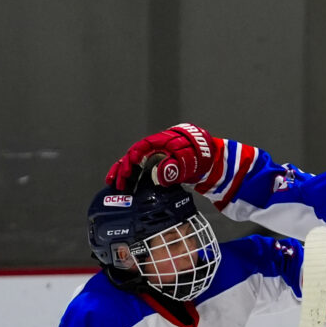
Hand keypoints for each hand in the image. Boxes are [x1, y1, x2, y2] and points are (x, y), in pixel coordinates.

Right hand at [106, 123, 221, 189]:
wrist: (210, 158)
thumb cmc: (200, 155)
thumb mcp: (188, 161)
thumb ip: (174, 168)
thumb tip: (160, 176)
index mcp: (162, 141)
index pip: (142, 147)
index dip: (133, 158)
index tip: (127, 170)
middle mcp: (156, 147)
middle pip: (134, 155)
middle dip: (123, 168)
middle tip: (115, 182)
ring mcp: (156, 155)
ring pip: (136, 163)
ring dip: (125, 173)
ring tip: (115, 184)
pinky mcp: (158, 164)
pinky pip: (142, 169)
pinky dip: (134, 177)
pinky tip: (127, 185)